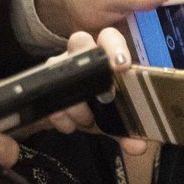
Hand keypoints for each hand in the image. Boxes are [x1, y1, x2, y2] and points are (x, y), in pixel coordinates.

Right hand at [31, 29, 150, 155]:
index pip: (109, 37)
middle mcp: (82, 56)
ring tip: (88, 120)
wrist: (80, 118)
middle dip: (85, 59)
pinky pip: (48, 95)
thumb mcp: (120, 120)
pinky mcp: (45, 87)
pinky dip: (60, 115)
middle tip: (102, 90)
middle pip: (79, 41)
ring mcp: (61, 68)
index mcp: (107, 56)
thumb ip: (131, 132)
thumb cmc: (106, 108)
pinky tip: (71, 126)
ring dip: (75, 101)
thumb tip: (138, 146)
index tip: (122, 66)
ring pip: (59, 69)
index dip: (115, 47)